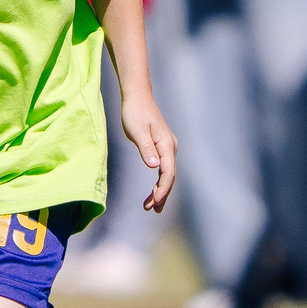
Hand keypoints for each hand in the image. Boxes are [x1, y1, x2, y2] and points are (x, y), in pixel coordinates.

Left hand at [119, 85, 177, 213]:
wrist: (137, 97)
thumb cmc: (135, 113)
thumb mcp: (137, 131)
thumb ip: (146, 149)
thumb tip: (155, 166)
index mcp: (166, 145)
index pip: (168, 172)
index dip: (163, 189)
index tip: (154, 203)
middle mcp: (171, 147)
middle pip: (170, 176)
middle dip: (162, 194)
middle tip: (152, 210)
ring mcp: (168, 147)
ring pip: (167, 174)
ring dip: (161, 190)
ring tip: (150, 206)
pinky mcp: (162, 147)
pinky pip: (164, 168)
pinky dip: (159, 181)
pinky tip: (152, 190)